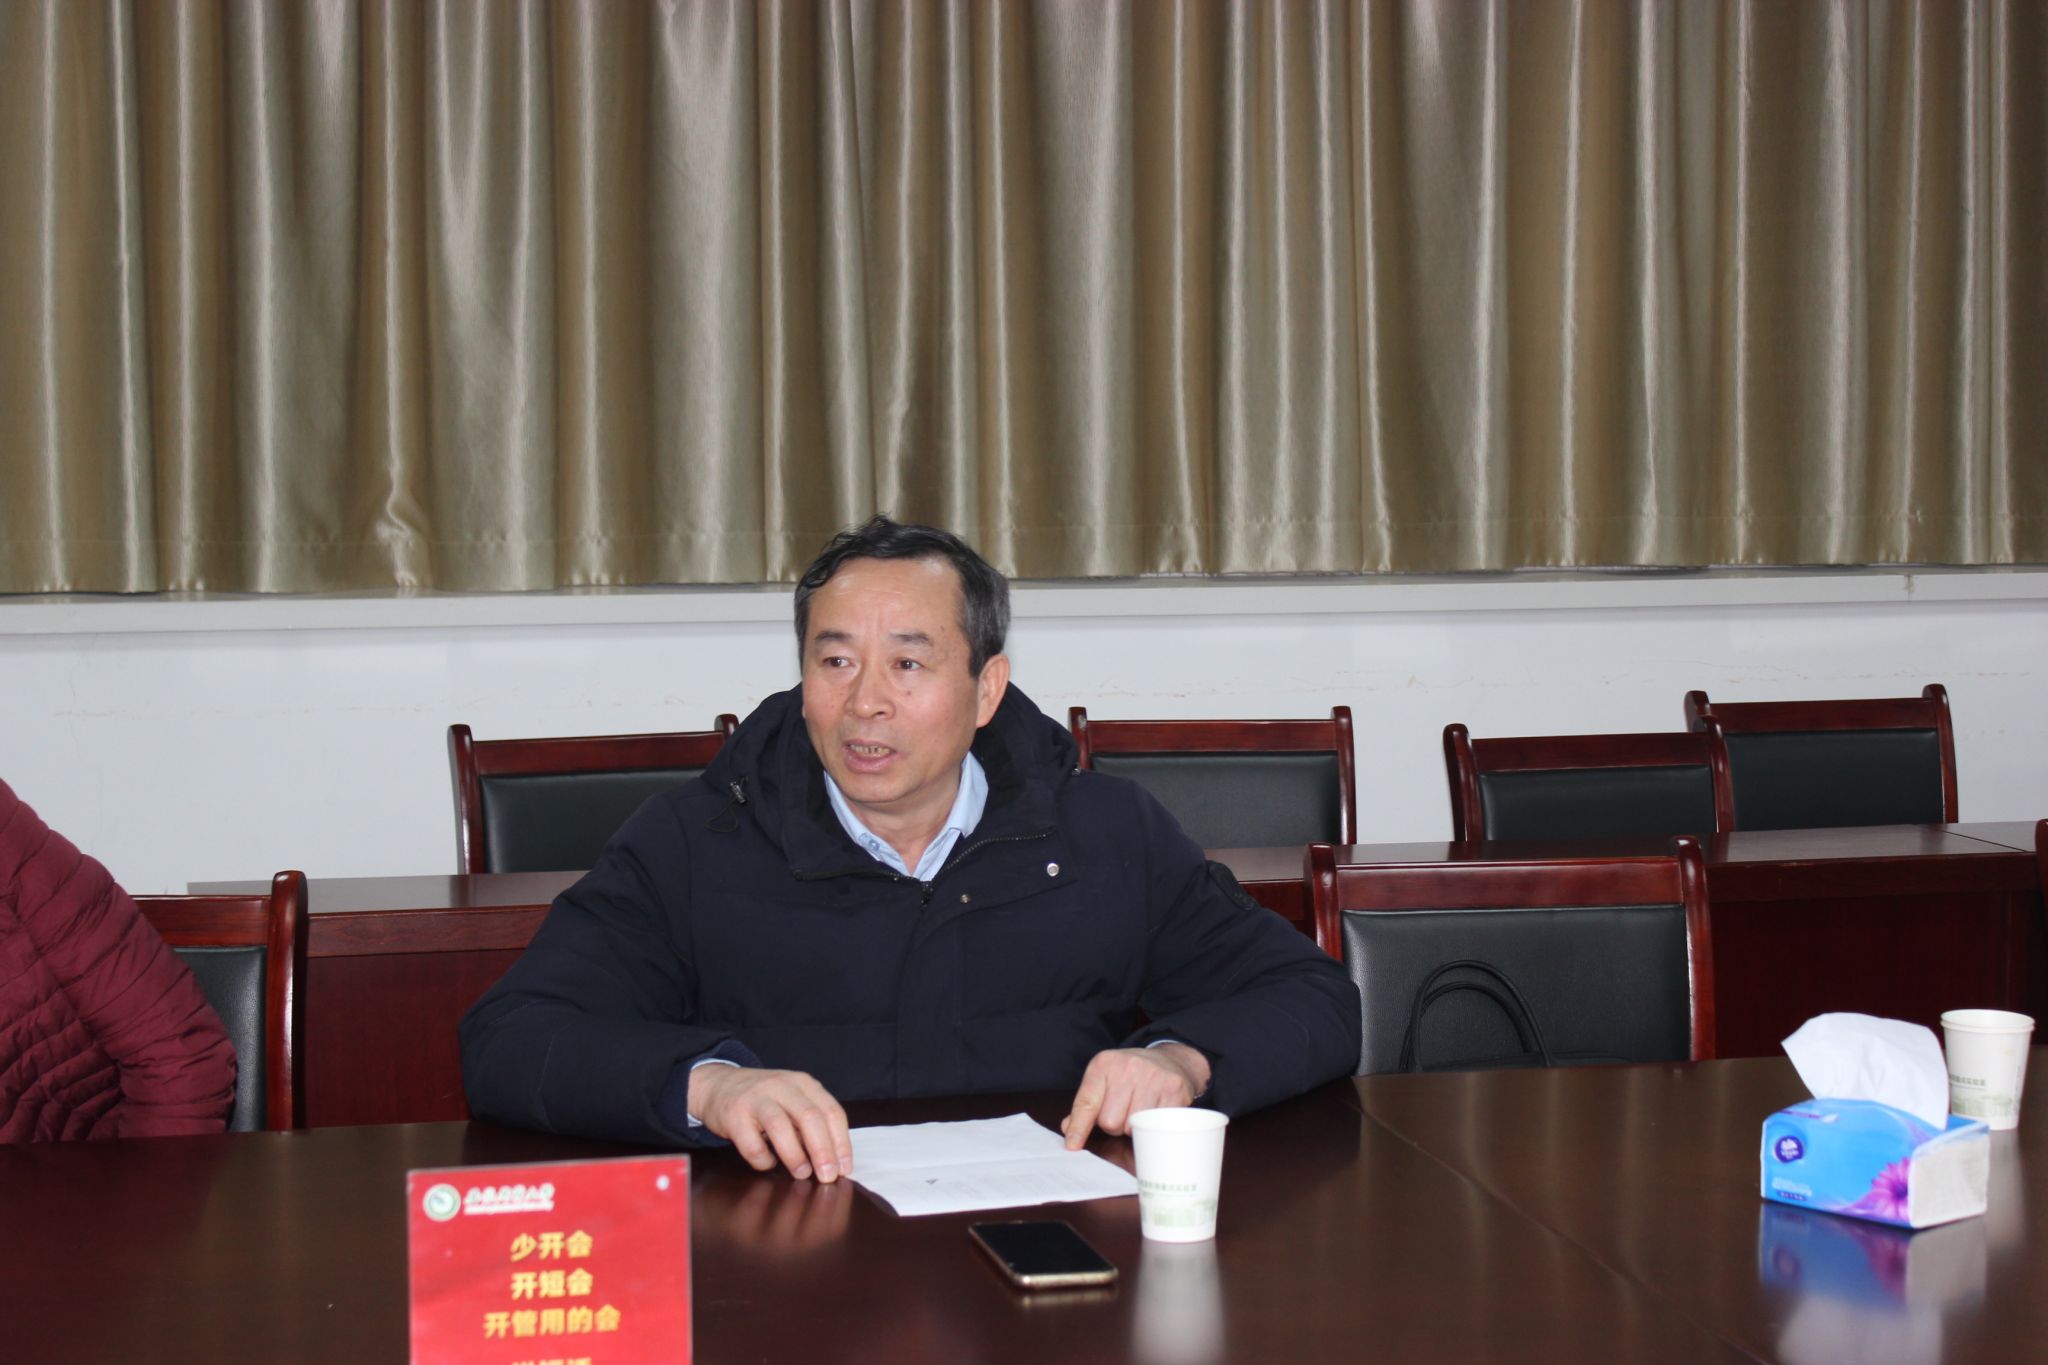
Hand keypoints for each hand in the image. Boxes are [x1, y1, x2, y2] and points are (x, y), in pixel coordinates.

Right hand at [689, 1065, 852, 1181]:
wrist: (717, 1085)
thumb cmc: (763, 1100)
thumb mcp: (792, 1100)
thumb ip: (811, 1123)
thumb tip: (833, 1160)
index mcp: (803, 1083)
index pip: (831, 1111)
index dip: (841, 1142)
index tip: (845, 1168)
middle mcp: (782, 1086)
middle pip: (810, 1117)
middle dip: (823, 1151)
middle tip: (828, 1176)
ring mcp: (756, 1098)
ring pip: (780, 1126)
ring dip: (795, 1155)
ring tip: (802, 1173)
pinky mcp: (734, 1115)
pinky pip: (752, 1144)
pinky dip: (763, 1159)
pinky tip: (767, 1163)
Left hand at [1061, 1043, 1211, 1149]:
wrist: (1171, 1060)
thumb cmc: (1132, 1075)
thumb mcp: (1104, 1080)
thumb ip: (1085, 1105)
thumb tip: (1068, 1129)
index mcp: (1103, 1064)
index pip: (1086, 1103)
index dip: (1079, 1127)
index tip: (1073, 1145)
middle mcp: (1127, 1067)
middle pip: (1110, 1122)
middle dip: (1115, 1125)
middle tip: (1124, 1111)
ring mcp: (1152, 1077)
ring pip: (1132, 1126)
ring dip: (1134, 1126)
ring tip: (1139, 1110)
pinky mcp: (1173, 1089)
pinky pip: (1155, 1124)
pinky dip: (1154, 1125)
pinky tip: (1155, 1110)